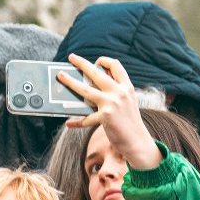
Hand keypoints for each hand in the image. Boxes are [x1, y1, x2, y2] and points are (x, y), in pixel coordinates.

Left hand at [58, 55, 161, 170]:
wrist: (138, 141)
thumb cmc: (129, 123)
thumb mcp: (127, 102)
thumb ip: (115, 92)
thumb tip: (92, 85)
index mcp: (126, 87)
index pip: (115, 65)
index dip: (104, 61)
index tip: (95, 62)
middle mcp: (120, 92)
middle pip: (96, 72)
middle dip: (82, 63)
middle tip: (72, 57)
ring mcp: (112, 103)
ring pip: (85, 89)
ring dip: (70, 82)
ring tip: (61, 77)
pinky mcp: (105, 116)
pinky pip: (85, 118)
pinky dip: (76, 121)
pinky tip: (69, 123)